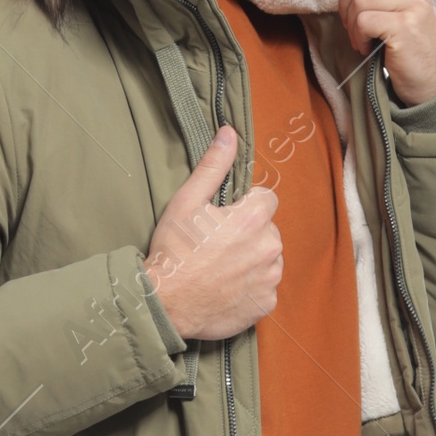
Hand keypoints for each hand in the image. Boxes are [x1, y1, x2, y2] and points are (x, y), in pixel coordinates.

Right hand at [145, 127, 281, 341]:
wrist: (165, 303)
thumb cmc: (174, 251)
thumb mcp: (187, 201)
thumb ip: (214, 166)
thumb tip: (229, 132)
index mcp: (255, 217)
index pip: (267, 199)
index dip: (245, 207)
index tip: (223, 220)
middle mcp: (270, 247)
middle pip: (268, 230)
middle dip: (249, 234)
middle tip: (217, 246)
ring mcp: (270, 278)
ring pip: (269, 259)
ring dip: (252, 260)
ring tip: (220, 268)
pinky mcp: (266, 303)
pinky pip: (265, 287)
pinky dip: (250, 287)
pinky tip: (226, 288)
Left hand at [319, 0, 435, 106]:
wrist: (430, 78)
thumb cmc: (410, 36)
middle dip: (345, 1)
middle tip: (350, 22)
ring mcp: (417, 0)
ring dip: (352, 24)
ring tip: (361, 37)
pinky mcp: (407, 24)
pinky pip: (363, 20)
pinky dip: (358, 36)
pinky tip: (368, 46)